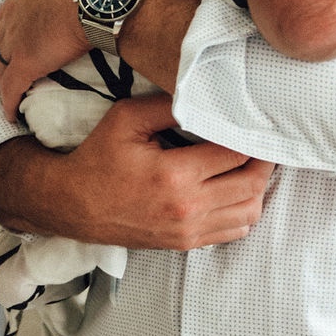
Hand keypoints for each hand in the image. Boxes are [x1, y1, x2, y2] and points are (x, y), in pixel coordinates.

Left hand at [0, 0, 114, 121]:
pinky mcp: (25, 62)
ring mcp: (17, 36)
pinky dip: (9, 100)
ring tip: (10, 89)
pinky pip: (11, 86)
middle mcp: (17, 9)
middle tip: (10, 63)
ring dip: (4, 75)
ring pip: (1, 61)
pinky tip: (12, 113)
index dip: (18, 22)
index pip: (17, 8)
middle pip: (2, 34)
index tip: (24, 31)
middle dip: (4, 49)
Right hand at [0, 93, 273, 250]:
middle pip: (252, 183)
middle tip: (260, 139)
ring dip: (257, 186)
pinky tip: (235, 189)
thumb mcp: (126, 119)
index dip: (251, 134)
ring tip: (250, 163)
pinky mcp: (186, 242)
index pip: (236, 152)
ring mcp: (189, 230)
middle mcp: (188, 208)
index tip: (254, 120)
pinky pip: (235, 230)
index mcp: (175, 175)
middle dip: (263, 158)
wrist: (73, 205)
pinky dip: (244, 209)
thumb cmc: (98, 159)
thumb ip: (169, 104)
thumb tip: (205, 93)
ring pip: (250, 210)